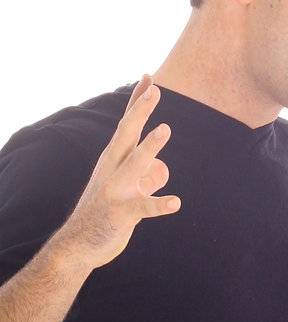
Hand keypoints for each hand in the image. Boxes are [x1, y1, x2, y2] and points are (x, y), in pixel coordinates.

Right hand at [53, 76, 180, 271]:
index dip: (138, 101)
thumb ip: (145, 177)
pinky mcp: (121, 213)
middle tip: (156, 89)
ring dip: (149, 147)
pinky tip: (175, 203)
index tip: (149, 76)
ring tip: (165, 129)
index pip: (127, 124)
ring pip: (134, 164)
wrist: (78, 245)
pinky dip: (159, 205)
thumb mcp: (127, 190)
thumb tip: (161, 170)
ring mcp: (115, 190)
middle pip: (127, 134)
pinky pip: (143, 207)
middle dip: (140, 111)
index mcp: (114, 160)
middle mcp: (112, 169)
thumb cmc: (105, 214)